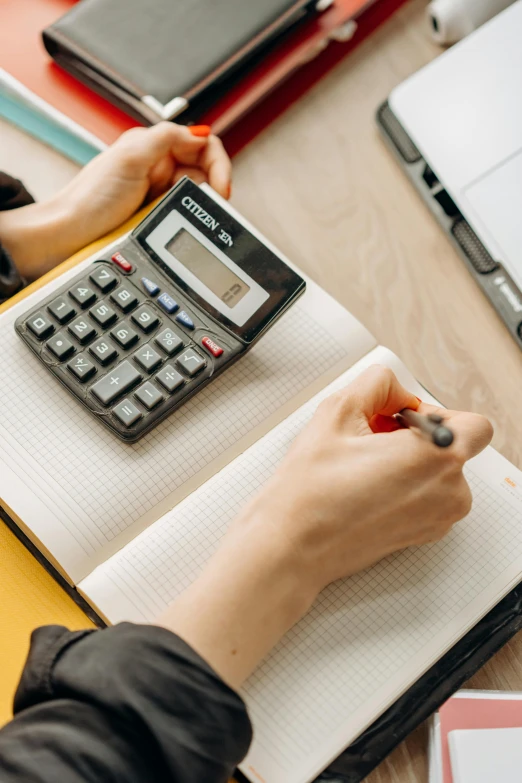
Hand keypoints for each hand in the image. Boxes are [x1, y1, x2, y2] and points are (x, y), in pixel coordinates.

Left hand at [0, 123, 230, 280]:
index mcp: (154, 145)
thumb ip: (165, 138)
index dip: (218, 164)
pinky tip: (178, 224)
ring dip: (199, 206)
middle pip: (205, 171)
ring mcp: (159, 193)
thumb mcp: (129, 157)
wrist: (71, 234)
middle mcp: (159, 165)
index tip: (221, 188)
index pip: (202, 145)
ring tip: (189, 216)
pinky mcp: (157, 216)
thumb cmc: (90, 199)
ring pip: (197, 195)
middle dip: (213, 187)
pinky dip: (187, 220)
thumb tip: (200, 133)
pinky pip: (184, 214)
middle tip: (212, 207)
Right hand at [242, 365, 493, 590]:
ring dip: (410, 463)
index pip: (473, 425)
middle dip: (416, 438)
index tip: (404, 421)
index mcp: (438, 457)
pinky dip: (405, 487)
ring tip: (364, 469)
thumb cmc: (312, 490)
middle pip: (452, 447)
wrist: (293, 545)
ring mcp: (438, 518)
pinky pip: (428, 497)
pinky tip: (367, 489)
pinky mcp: (424, 535)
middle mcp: (449, 491)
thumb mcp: (338, 411)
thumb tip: (397, 391)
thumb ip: (378, 384)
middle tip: (372, 444)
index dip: (437, 415)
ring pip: (438, 473)